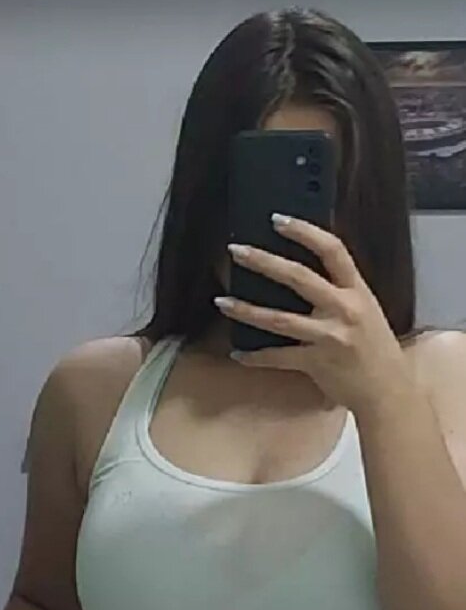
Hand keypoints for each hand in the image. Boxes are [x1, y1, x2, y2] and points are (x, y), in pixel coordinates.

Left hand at [215, 213, 412, 415]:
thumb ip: (338, 291)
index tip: (277, 220)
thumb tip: (295, 271)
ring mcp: (330, 336)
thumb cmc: (373, 348)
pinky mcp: (317, 362)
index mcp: (357, 291)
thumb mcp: (365, 310)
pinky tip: (237, 353)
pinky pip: (277, 357)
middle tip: (235, 250)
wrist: (388, 390)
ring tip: (221, 301)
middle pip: (298, 277)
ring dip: (246, 309)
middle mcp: (344, 309)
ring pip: (279, 319)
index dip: (304, 231)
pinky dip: (254, 356)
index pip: (332, 250)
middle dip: (263, 262)